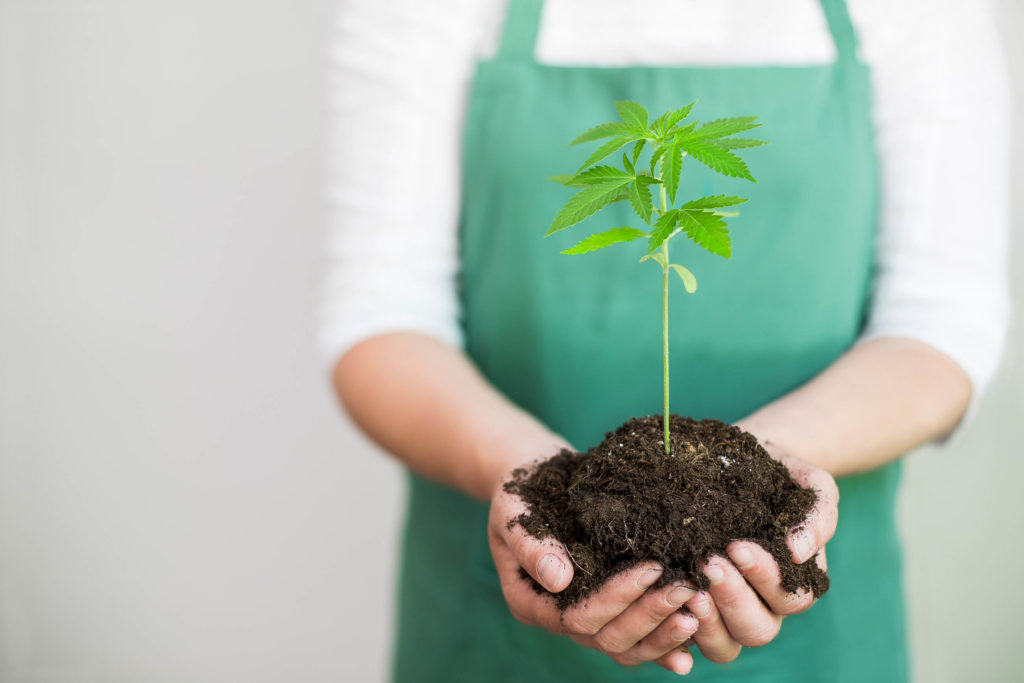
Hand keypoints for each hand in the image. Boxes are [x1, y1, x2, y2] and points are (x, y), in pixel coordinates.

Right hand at [488, 470, 698, 674]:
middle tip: (686, 587)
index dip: (616, 599)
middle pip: (606, 637)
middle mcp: (558, 617)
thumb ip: (531, 545)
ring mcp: (585, 616)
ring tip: (697, 611)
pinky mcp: (608, 608)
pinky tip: (694, 642)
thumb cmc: (521, 490)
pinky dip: (664, 644)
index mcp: (531, 601)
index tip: (652, 569)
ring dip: (662, 634)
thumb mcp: (514, 510)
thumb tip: (558, 579)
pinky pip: (636, 638)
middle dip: (648, 615)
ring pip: (625, 645)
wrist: (535, 476)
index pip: (577, 615)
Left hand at [683, 448, 838, 662]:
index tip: (737, 545)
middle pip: (758, 630)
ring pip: (725, 645)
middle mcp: (763, 606)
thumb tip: (799, 551)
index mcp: (793, 582)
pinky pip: (686, 640)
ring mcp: (726, 615)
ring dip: (707, 620)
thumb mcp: (808, 483)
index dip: (765, 577)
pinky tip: (666, 600)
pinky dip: (676, 631)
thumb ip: (817, 515)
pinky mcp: (691, 613)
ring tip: (688, 585)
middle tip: (709, 563)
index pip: (791, 598)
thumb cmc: (776, 474)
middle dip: (733, 598)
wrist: (732, 460)